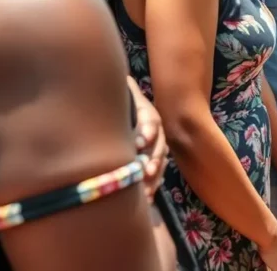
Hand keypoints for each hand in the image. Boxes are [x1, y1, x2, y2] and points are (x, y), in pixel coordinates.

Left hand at [130, 77, 167, 198]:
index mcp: (146, 112)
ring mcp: (154, 145)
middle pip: (159, 144)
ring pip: (159, 161)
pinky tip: (146, 196)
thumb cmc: (117, 99)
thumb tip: (118, 78)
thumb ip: (122, 89)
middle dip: (153, 159)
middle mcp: (154, 129)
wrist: (118, 107)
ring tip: (146, 190)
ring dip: (154, 175)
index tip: (139, 141)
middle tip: (145, 172)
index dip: (147, 130)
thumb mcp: (121, 93)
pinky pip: (156, 173)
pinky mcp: (150, 159)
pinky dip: (152, 185)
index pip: (151, 120)